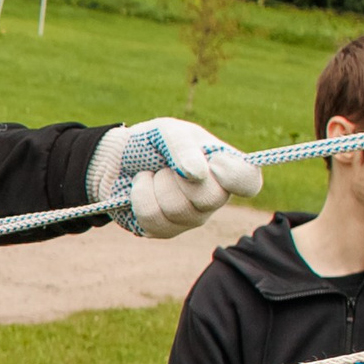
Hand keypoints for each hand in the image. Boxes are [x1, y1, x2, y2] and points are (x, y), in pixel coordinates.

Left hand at [89, 118, 263, 237]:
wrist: (115, 161)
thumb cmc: (150, 143)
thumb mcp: (167, 131)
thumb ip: (184, 147)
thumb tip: (199, 174)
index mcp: (224, 167)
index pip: (249, 181)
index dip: (233, 174)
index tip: (210, 161)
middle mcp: (214, 196)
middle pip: (211, 199)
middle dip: (179, 177)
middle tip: (167, 165)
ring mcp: (191, 217)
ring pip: (178, 210)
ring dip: (155, 184)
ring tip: (152, 174)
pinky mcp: (165, 231)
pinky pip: (153, 219)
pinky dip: (140, 196)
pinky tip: (141, 187)